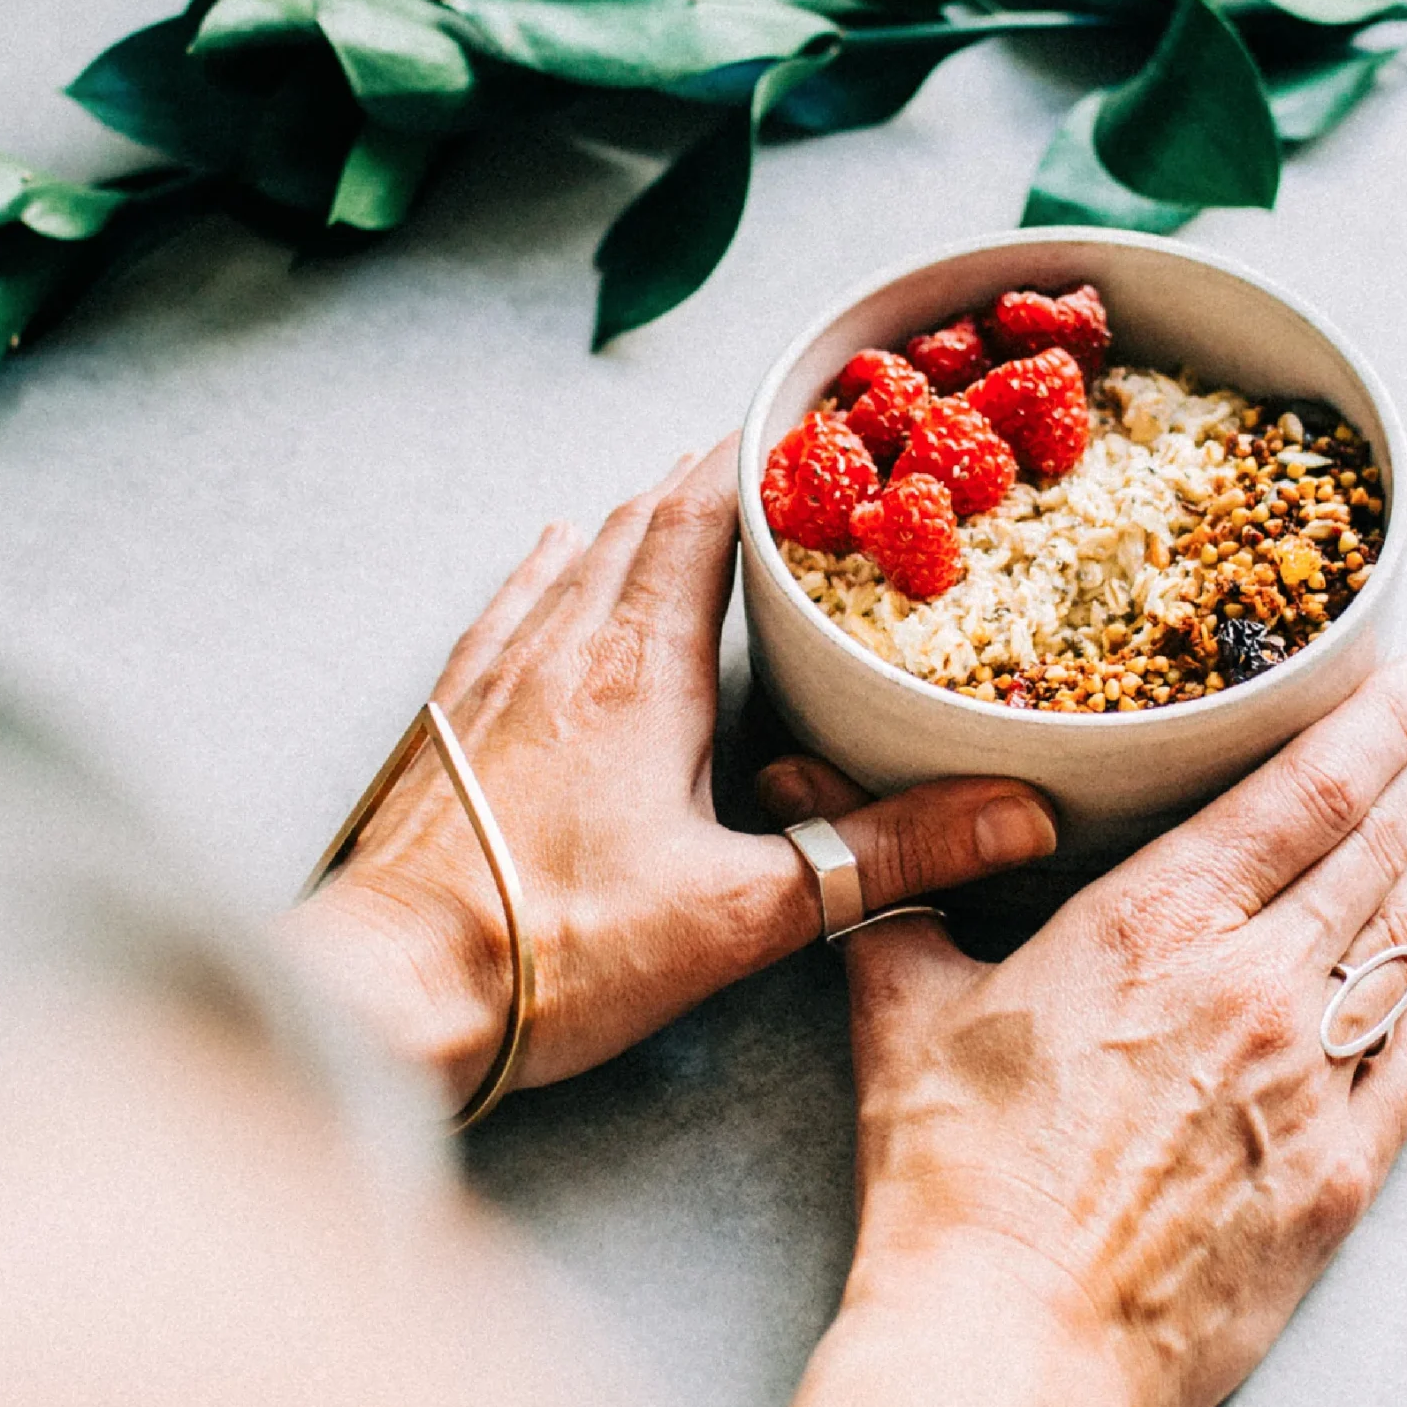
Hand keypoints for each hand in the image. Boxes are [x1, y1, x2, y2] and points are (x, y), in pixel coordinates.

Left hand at [279, 440, 1057, 1103]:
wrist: (391, 987)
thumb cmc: (555, 950)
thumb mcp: (742, 911)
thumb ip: (882, 856)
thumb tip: (1014, 817)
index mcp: (642, 673)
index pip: (701, 522)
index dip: (753, 462)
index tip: (800, 419)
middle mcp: (563, 650)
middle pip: (638, 524)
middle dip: (705, 478)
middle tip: (760, 449)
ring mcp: (496, 677)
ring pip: (573, 557)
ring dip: (630, 512)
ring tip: (675, 486)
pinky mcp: (452, 718)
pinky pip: (509, 604)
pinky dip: (547, 563)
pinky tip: (549, 550)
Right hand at [814, 655, 1406, 1406]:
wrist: (1009, 1338)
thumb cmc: (948, 1174)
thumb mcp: (899, 1006)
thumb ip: (886, 886)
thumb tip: (798, 790)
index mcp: (1152, 928)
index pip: (1300, 796)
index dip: (1375, 726)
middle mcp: (1253, 987)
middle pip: (1375, 850)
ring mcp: (1309, 1083)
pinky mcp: (1338, 1175)